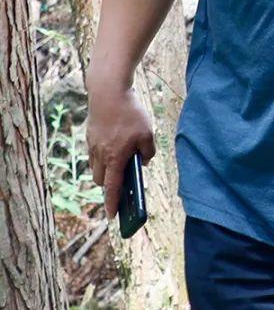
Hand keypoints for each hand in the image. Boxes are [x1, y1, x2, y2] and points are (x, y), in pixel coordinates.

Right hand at [87, 85, 155, 218]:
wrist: (108, 92)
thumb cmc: (130, 113)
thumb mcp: (148, 133)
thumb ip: (148, 152)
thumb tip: (143, 162)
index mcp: (115, 157)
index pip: (112, 188)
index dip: (112, 203)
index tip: (112, 217)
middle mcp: (100, 154)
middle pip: (102, 180)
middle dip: (110, 186)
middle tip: (121, 185)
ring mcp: (92, 145)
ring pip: (96, 166)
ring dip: (106, 170)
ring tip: (119, 164)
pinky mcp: (90, 135)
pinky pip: (94, 153)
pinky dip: (102, 155)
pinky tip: (114, 146)